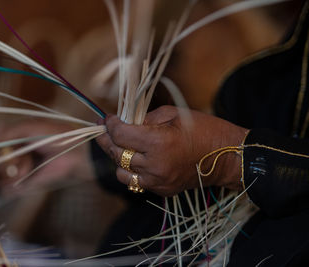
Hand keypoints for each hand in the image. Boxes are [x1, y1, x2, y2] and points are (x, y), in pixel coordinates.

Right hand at [0, 120, 94, 194]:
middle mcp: (14, 154)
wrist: (76, 155)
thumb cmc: (55, 137)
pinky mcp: (24, 185)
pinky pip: (5, 190)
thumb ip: (5, 134)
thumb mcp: (28, 129)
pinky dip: (1, 189)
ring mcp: (18, 170)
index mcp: (15, 137)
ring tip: (9, 169)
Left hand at [96, 105, 246, 195]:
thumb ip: (145, 119)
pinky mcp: (162, 191)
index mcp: (158, 142)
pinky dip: (131, 170)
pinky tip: (136, 158)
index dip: (110, 125)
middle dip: (106, 140)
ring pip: (122, 173)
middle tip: (102, 130)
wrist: (227, 157)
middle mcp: (155, 165)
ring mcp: (158, 181)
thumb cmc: (204, 130)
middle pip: (117, 154)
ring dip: (117, 158)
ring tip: (119, 146)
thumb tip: (124, 123)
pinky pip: (136, 182)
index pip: (121, 134)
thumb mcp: (174, 114)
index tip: (107, 118)